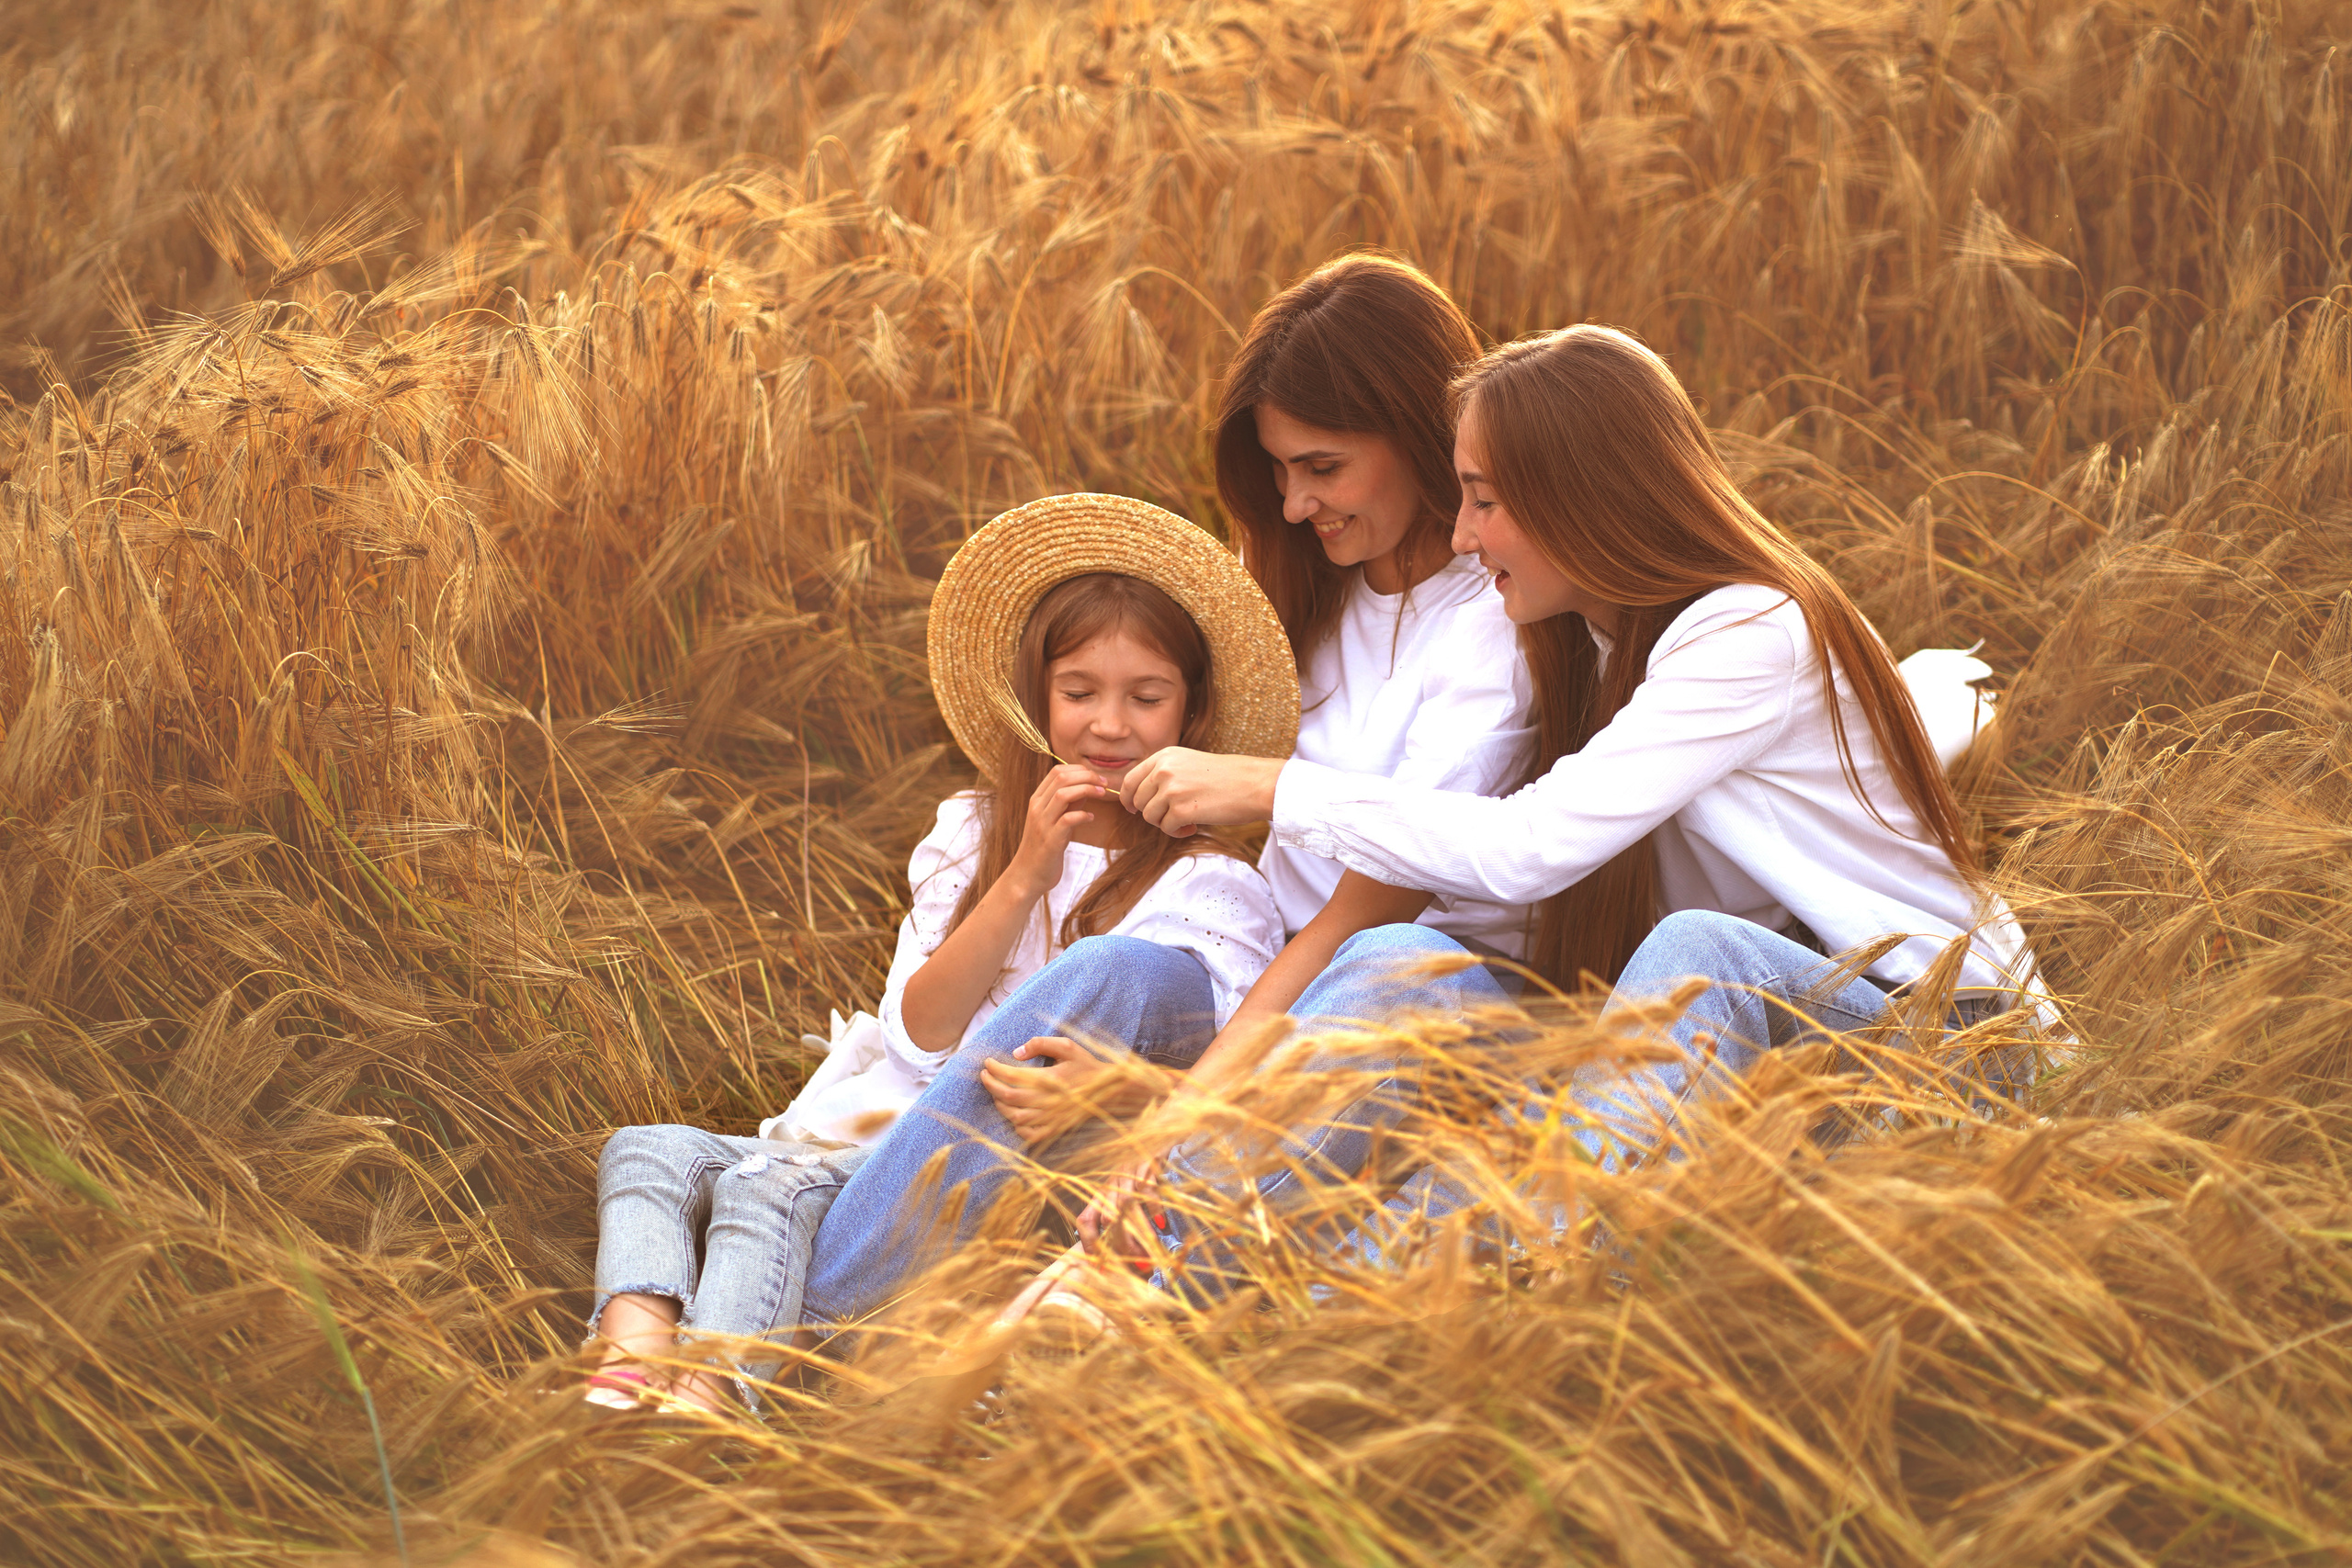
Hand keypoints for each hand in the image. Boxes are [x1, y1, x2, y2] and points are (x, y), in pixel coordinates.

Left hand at [981, 1035, 1108, 1146]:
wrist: (1112, 1092)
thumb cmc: (1087, 1066)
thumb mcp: (1068, 1046)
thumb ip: (1040, 1044)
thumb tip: (1016, 1053)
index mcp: (1050, 1079)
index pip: (1011, 1075)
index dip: (994, 1069)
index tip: (987, 1062)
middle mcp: (1048, 1101)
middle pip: (1007, 1097)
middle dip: (990, 1085)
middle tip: (985, 1075)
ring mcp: (1051, 1119)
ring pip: (1014, 1116)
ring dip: (1000, 1104)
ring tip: (996, 1092)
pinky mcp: (1054, 1130)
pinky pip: (1027, 1133)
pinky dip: (1016, 1125)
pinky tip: (1014, 1113)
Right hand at [1007, 763, 1109, 894]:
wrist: (1027, 875)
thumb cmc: (1044, 847)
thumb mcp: (1054, 820)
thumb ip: (1069, 803)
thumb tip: (1087, 786)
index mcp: (1037, 800)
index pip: (1057, 771)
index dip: (1080, 770)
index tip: (1097, 777)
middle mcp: (1037, 808)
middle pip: (1061, 778)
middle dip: (1087, 776)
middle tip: (1104, 783)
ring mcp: (1042, 823)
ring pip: (1063, 795)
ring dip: (1086, 790)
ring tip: (1102, 794)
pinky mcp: (1050, 840)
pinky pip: (1067, 820)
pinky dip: (1082, 815)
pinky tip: (1091, 818)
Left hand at [1075, 1163, 1157, 1269]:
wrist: (1156, 1135)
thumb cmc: (1139, 1171)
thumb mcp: (1123, 1192)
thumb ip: (1120, 1218)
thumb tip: (1125, 1255)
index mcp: (1101, 1194)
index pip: (1085, 1221)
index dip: (1089, 1245)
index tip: (1100, 1267)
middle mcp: (1111, 1185)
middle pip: (1108, 1220)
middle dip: (1120, 1246)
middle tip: (1134, 1265)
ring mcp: (1128, 1174)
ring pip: (1126, 1208)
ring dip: (1137, 1234)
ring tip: (1149, 1255)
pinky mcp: (1147, 1166)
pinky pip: (1148, 1191)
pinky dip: (1155, 1209)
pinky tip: (1162, 1224)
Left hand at [1119, 748, 1283, 837]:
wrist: (1254, 784)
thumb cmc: (1226, 777)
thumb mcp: (1189, 763)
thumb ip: (1164, 774)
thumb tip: (1138, 797)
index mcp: (1164, 756)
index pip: (1130, 780)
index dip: (1128, 798)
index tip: (1133, 808)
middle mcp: (1164, 770)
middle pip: (1137, 801)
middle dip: (1151, 813)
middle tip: (1172, 816)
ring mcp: (1171, 789)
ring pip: (1150, 817)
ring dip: (1165, 823)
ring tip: (1186, 820)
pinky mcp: (1181, 810)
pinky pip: (1166, 828)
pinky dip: (1177, 832)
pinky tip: (1192, 826)